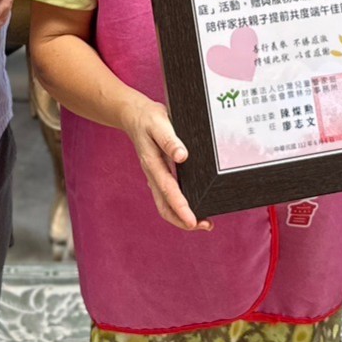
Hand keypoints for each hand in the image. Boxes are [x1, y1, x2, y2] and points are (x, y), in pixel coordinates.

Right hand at [126, 98, 207, 231]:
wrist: (134, 115)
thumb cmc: (149, 119)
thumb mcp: (159, 123)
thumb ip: (169, 139)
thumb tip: (182, 156)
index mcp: (153, 164)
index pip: (168, 191)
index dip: (181, 208)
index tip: (193, 222)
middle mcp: (153, 175)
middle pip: (165, 207)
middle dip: (183, 220)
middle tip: (206, 226)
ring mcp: (156, 177)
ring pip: (166, 205)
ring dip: (182, 217)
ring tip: (205, 222)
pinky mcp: (160, 175)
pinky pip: (168, 196)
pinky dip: (180, 206)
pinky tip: (196, 206)